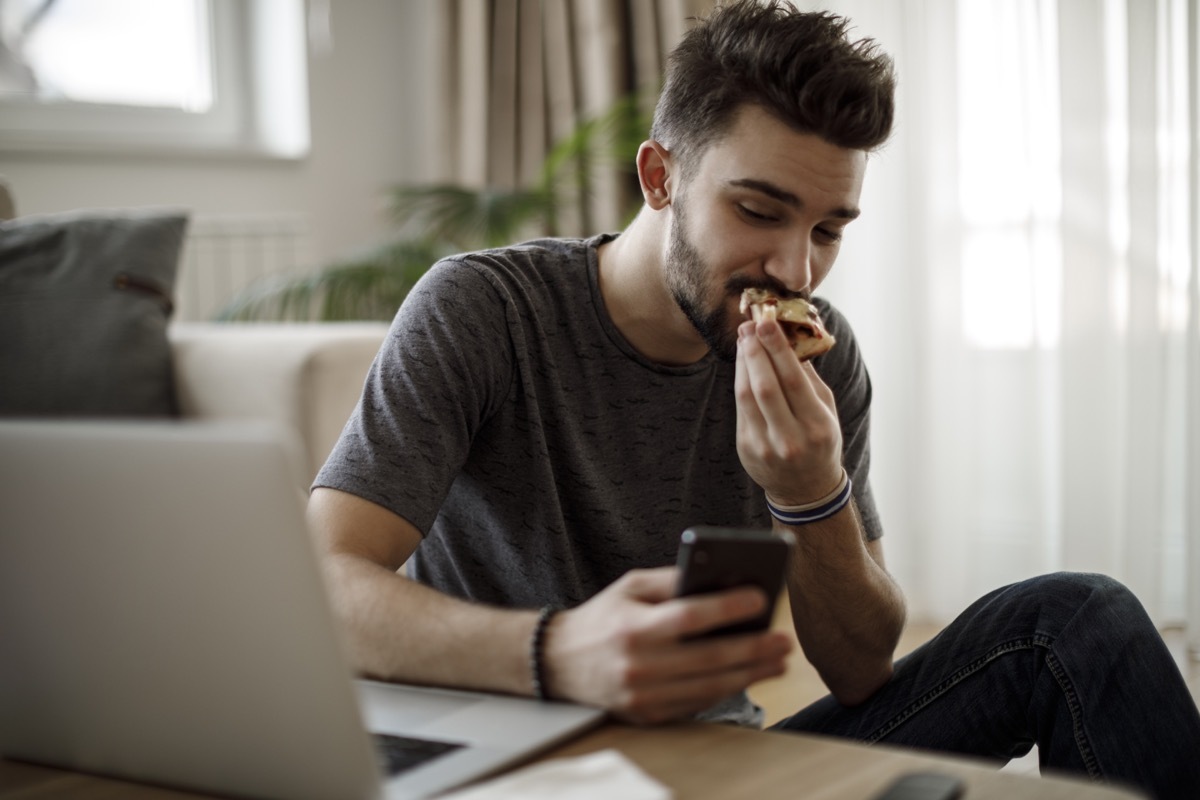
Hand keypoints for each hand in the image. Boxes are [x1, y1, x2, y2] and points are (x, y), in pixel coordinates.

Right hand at [541, 567, 791, 723]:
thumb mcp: (631, 586)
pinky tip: (747, 675)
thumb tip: (719, 577)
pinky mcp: (648, 714)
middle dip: (754, 648)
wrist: (560, 663)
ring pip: (710, 686)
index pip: (690, 617)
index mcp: (634, 627)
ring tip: (777, 660)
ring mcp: (644, 695)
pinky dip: (726, 689)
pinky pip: (698, 703)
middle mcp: (640, 665)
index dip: (729, 608)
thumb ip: (673, 581)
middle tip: (784, 639)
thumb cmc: (603, 618)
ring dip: (751, 674)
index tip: (761, 597)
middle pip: (710, 658)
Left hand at [735, 318, 842, 504]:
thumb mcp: (827, 411)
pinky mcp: (747, 449)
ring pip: (747, 396)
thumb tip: (792, 339)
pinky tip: (743, 364)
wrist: (806, 489)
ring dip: (743, 363)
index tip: (767, 322)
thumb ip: (810, 379)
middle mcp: (791, 438)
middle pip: (765, 386)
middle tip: (749, 325)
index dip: (777, 348)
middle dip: (755, 351)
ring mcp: (766, 446)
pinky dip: (740, 382)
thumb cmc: (820, 442)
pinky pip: (741, 408)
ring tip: (745, 340)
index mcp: (817, 426)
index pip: (793, 380)